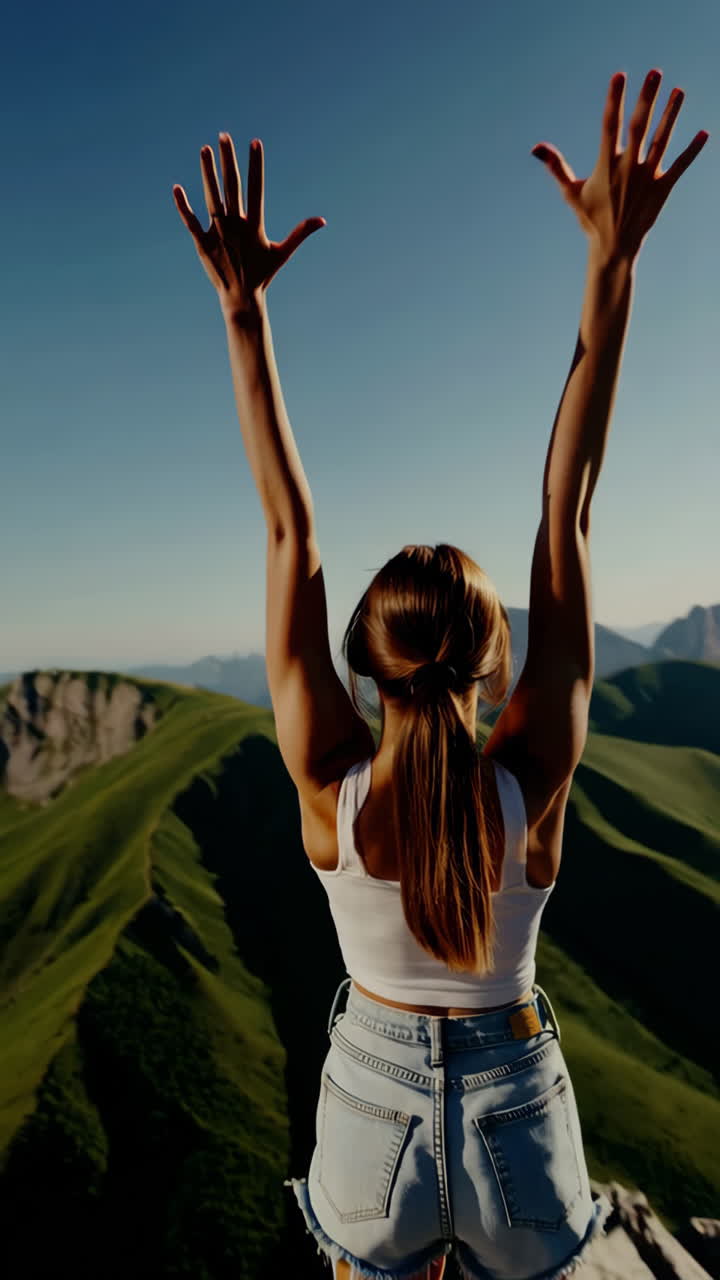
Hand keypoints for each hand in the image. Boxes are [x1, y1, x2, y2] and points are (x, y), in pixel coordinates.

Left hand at [173, 134, 325, 315]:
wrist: (240, 298)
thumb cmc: (263, 274)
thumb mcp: (283, 253)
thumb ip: (300, 233)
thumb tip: (322, 220)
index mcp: (254, 225)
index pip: (256, 188)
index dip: (255, 165)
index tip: (254, 143)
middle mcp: (235, 226)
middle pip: (231, 186)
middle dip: (228, 160)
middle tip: (224, 135)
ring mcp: (217, 233)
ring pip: (211, 197)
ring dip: (207, 172)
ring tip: (204, 149)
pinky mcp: (202, 243)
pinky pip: (191, 221)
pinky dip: (183, 206)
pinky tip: (177, 188)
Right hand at [531, 69, 708, 262]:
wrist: (613, 248)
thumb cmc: (591, 219)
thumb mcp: (571, 192)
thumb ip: (556, 167)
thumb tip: (536, 148)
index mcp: (606, 165)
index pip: (610, 125)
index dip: (614, 99)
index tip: (619, 76)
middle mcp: (628, 168)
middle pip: (639, 126)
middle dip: (647, 98)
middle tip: (655, 72)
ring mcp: (647, 178)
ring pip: (662, 140)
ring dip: (671, 115)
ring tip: (679, 91)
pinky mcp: (662, 189)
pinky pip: (680, 166)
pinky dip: (692, 151)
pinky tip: (704, 134)